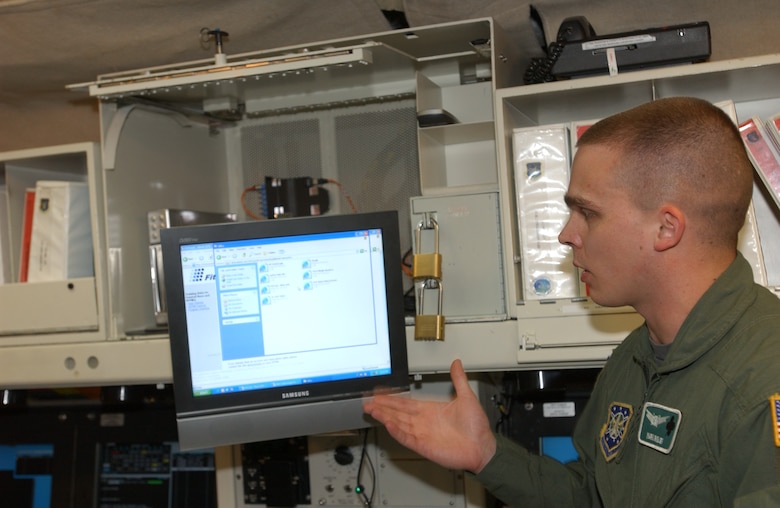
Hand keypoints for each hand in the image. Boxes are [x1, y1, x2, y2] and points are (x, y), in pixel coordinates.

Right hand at [363, 359, 495, 472]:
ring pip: (398, 423)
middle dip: (382, 407)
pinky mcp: (424, 446)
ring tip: (372, 409)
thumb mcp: (467, 397)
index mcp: (430, 410)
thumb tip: (457, 363)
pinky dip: (397, 431)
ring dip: (385, 416)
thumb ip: (459, 379)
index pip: (406, 403)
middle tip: (367, 401)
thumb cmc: (476, 427)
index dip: (392, 398)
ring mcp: (422, 434)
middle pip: (397, 413)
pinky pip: (406, 438)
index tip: (379, 393)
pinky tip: (387, 424)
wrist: (482, 448)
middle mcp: (424, 422)